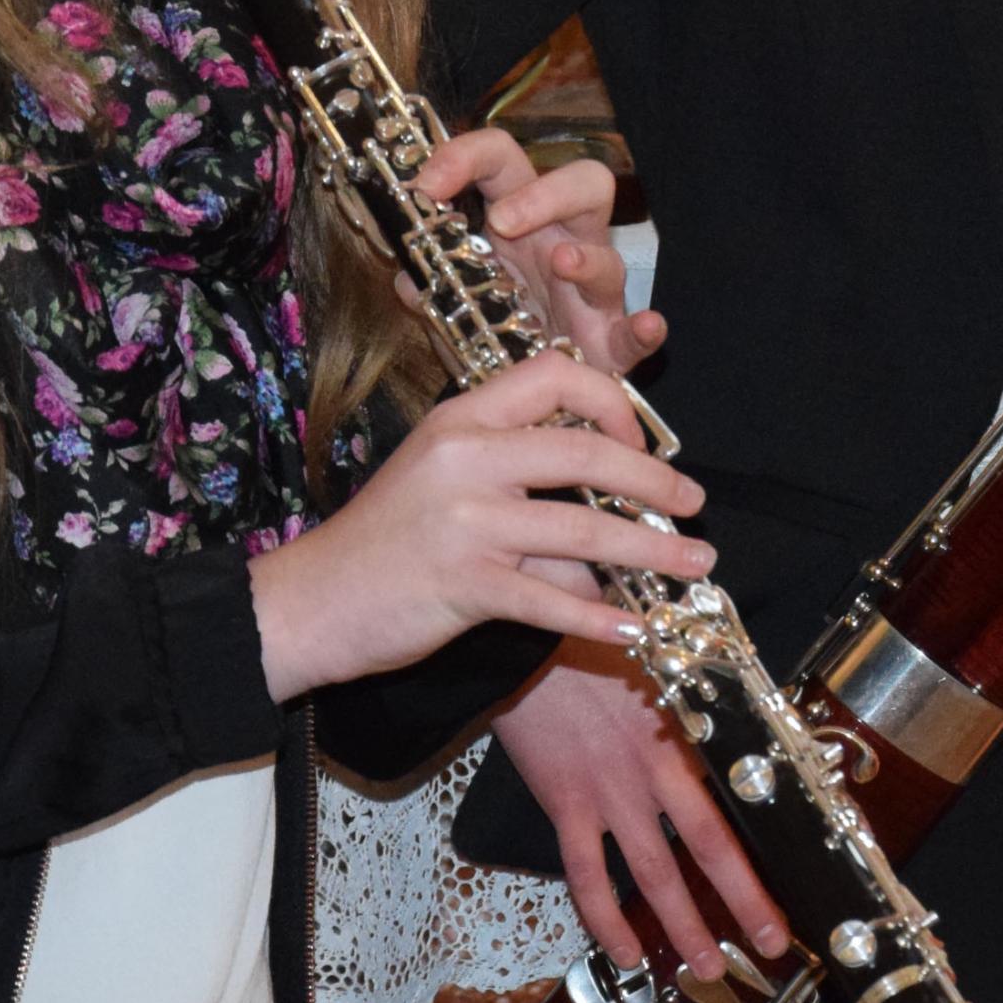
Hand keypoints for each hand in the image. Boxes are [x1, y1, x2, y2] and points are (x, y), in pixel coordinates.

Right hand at [249, 352, 713, 700]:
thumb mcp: (442, 475)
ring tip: (692, 565)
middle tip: (692, 504)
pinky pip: (552, 596)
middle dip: (655, 481)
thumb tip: (607, 492)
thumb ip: (514, 469)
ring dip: (650, 550)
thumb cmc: (384, 539)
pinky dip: (600, 615)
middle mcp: (467, 457)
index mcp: (463, 417)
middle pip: (588, 451)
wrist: (309, 601)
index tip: (640, 443)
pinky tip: (634, 626)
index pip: (556, 376)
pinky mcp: (464, 582)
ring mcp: (466, 520)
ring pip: (584, 527)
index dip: (613, 402)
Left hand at [413, 127, 646, 373]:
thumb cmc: (493, 333)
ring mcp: (593, 295)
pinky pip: (636, 333)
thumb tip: (407, 280)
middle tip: (503, 221)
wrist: (524, 395)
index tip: (425, 184)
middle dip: (545, 194)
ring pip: (609, 257)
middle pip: (583, 183)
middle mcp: (563, 245)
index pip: (502, 161)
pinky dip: (646, 329)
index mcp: (517, 222)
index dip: (466, 157)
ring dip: (587, 258)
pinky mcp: (612, 345)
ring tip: (561, 263)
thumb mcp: (449, 305)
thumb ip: (428, 288)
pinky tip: (645, 326)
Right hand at [489, 648, 791, 980]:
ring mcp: (608, 794)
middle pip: (709, 848)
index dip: (765, 839)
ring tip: (705, 967)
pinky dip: (605, 918)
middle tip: (770, 945)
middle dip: (744, 901)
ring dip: (681, 924)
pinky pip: (587, 874)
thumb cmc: (599, 638)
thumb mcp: (662, 665)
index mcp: (684, 736)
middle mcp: (653, 773)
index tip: (791, 868)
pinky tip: (625, 950)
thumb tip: (740, 722)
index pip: (736, 802)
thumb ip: (698, 703)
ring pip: (652, 873)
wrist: (529, 639)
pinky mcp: (565, 805)